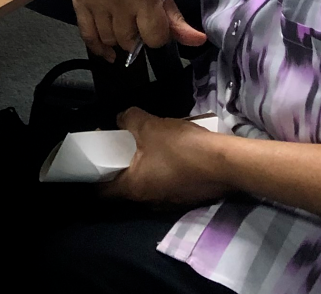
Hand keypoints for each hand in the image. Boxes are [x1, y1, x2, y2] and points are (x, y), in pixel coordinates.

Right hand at [72, 0, 206, 60]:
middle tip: (139, 22)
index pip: (154, 37)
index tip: (156, 26)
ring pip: (109, 40)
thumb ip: (175, 16)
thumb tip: (197, 40)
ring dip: (118, 39)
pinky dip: (97, 46)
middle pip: (130, 41)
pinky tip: (107, 51)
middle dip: (138, 37)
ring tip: (123, 26)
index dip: (158, 36)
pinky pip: (86, 34)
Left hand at [105, 108, 229, 205]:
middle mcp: (148, 201)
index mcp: (133, 189)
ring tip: (145, 145)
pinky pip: (165, 184)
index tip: (95, 156)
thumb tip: (120, 119)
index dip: (93, 174)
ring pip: (146, 185)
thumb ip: (127, 119)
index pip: (101, 191)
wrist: (227, 162)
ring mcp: (169, 202)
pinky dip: (161, 171)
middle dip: (120, 166)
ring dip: (142, 167)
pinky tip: (168, 153)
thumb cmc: (181, 147)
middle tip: (120, 145)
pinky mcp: (186, 197)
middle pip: (124, 186)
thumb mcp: (149, 125)